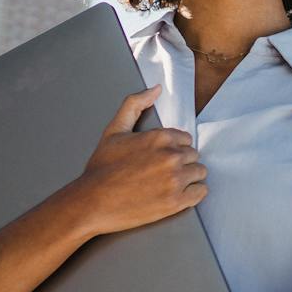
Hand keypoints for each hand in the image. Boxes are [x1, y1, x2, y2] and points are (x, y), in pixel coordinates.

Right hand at [67, 86, 207, 238]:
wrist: (91, 202)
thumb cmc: (101, 169)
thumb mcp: (114, 130)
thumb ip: (135, 104)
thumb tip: (156, 89)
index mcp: (160, 137)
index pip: (185, 139)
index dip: (172, 149)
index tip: (160, 158)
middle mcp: (171, 157)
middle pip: (193, 156)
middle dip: (180, 163)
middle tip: (160, 173)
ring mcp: (175, 180)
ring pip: (199, 173)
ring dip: (187, 178)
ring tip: (167, 184)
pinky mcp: (176, 202)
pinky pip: (200, 193)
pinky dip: (192, 194)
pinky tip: (176, 195)